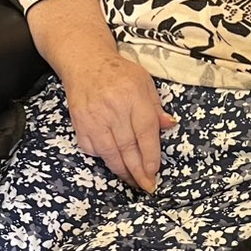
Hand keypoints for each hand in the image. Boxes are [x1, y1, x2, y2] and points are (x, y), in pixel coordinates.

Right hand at [62, 53, 175, 192]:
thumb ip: (156, 107)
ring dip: (123, 171)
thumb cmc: (119, 74)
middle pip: (128, 146)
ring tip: (133, 181)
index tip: (155, 171)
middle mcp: (113, 108)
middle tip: (147, 186)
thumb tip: (170, 126)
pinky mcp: (80, 125)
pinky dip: (105, 159)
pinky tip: (115, 162)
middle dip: (138, 171)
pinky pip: (94, 150)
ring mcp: (94, 118)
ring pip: (110, 153)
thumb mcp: (144, 82)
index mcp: (133, 95)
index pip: (145, 130)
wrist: (86, 64)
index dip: (151, 154)